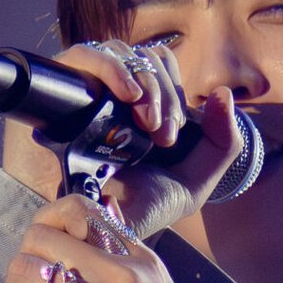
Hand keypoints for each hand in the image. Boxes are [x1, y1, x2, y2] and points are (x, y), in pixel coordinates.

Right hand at [1, 39, 243, 238]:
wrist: (85, 230)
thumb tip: (224, 93)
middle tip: (162, 135)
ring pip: (121, 52)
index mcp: (143, 104)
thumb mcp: (192, 183)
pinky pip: (85, 54)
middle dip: (164, 94)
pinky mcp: (59, 88)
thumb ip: (223, 144)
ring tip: (145, 122)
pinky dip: (112, 68)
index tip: (171, 135)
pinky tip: (128, 96)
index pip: (162, 66)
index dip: (174, 90)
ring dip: (145, 83)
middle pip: (147, 58)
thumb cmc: (135, 208)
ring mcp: (87, 87)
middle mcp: (114, 91)